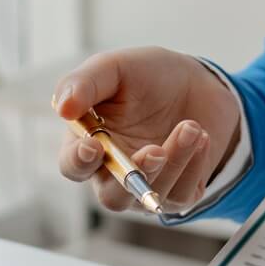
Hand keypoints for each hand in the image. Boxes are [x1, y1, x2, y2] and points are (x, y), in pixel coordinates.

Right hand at [54, 47, 242, 212]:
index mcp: (88, 144)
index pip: (73, 166)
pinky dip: (194, 164)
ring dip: (174, 160)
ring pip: (151, 195)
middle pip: (111, 198)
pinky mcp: (179, 194)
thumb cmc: (148, 77)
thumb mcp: (116, 67)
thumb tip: (63, 108)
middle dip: (133, 177)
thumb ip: (85, 83)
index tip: (93, 146)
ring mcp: (146, 187)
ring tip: (191, 126)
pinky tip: (201, 136)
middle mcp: (113, 173)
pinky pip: (182, 195)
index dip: (79, 161)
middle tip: (155, 151)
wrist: (200, 83)